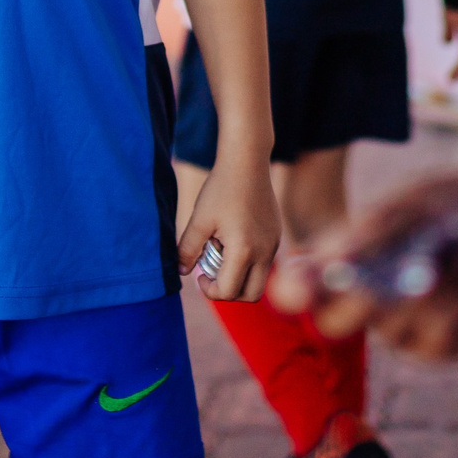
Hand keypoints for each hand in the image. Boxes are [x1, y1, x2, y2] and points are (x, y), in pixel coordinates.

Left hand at [176, 155, 281, 302]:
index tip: (199, 275)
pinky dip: (248, 264)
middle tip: (211, 274)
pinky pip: (264, 262)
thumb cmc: (221, 189)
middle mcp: (264, 252)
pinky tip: (232, 240)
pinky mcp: (276, 236)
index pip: (229, 291)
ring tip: (221, 254)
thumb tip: (181, 272)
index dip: (210, 291)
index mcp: (244, 251)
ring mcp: (274, 244)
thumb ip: (187, 250)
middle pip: (250, 295)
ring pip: (259, 280)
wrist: (247, 162)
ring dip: (239, 278)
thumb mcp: (199, 220)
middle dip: (228, 292)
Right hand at [274, 171, 457, 356]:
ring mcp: (404, 327)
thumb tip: (331, 260)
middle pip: (335, 320)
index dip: (293, 289)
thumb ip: (372, 232)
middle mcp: (368, 299)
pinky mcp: (443, 345)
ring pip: (390, 328)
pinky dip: (454, 300)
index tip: (293, 288)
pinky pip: (435, 336)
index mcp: (347, 260)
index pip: (304, 284)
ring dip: (419, 290)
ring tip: (448, 252)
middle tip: (367, 283)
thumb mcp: (412, 206)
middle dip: (351, 301)